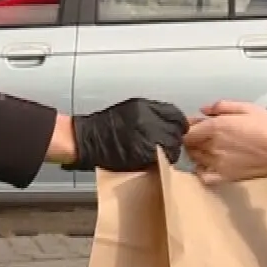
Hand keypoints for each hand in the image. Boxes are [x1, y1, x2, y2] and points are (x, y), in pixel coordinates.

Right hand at [66, 98, 186, 170]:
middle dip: (174, 138)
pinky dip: (162, 159)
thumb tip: (168, 121)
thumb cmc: (104, 126)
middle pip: (176, 130)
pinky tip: (155, 160)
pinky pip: (162, 157)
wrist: (87, 140)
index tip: (178, 129)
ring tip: (161, 153)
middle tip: (168, 144)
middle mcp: (148, 119)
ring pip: (173, 145)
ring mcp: (147, 136)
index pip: (175, 114)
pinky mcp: (144, 153)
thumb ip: (150, 113)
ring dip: (170, 150)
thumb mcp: (129, 109)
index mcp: (145, 107)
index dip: (179, 123)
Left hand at [184, 101, 266, 182]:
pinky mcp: (225, 176)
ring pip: (194, 158)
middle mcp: (213, 145)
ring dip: (196, 152)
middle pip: (189, 143)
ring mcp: (217, 163)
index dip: (187, 126)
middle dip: (191, 138)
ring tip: (206, 147)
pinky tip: (208, 165)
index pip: (187, 129)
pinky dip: (201, 171)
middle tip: (201, 134)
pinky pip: (203, 176)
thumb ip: (223, 106)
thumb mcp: (249, 108)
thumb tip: (204, 110)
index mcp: (217, 127)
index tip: (194, 123)